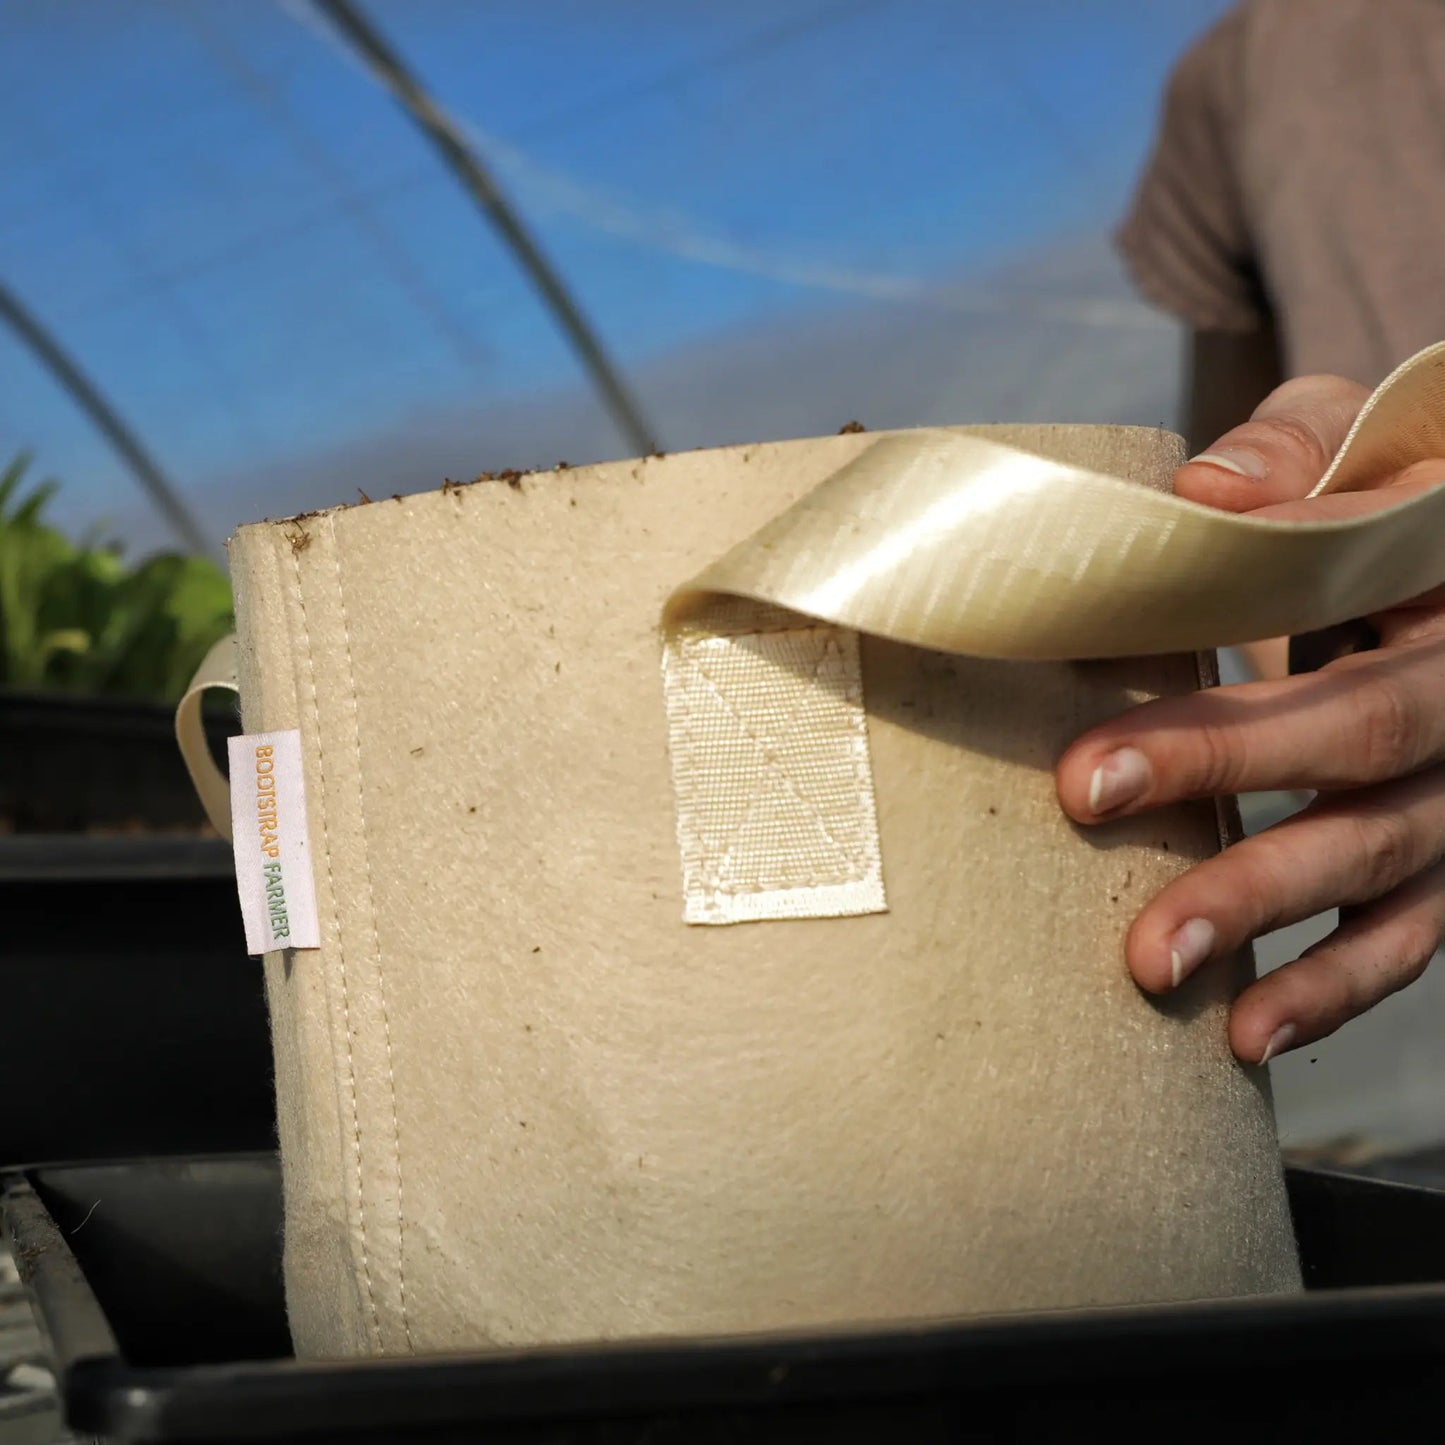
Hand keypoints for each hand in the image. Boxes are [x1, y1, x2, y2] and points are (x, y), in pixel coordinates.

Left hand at [1056, 375, 1444, 1064]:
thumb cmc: (1390, 490)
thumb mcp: (1363, 430)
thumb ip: (1295, 449)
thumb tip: (1197, 499)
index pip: (1346, 630)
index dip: (1231, 695)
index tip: (1089, 760)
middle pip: (1362, 740)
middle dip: (1222, 780)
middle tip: (1084, 806)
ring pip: (1387, 860)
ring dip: (1269, 916)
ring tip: (1155, 966)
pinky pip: (1413, 937)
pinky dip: (1335, 991)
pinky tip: (1246, 1034)